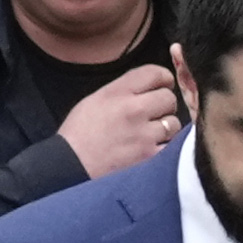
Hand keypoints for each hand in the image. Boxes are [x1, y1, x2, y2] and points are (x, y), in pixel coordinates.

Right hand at [56, 63, 188, 178]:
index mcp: (117, 93)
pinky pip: (172, 147)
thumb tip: (146, 86)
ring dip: (166, 129)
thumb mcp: (94, 100)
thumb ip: (122, 90)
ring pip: (173, 123)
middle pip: (169, 98)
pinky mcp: (149, 158)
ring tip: (149, 136)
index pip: (155, 73)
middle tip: (153, 115)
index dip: (163, 78)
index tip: (163, 85)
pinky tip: (151, 150)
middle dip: (163, 105)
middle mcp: (133, 110)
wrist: (69, 168)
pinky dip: (165, 149)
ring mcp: (143, 135)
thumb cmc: (78, 136)